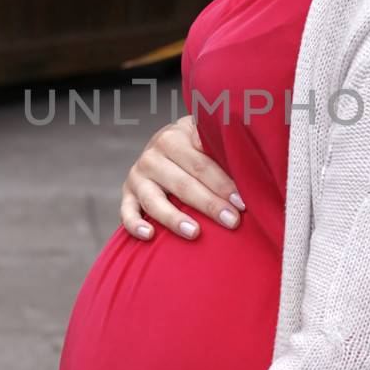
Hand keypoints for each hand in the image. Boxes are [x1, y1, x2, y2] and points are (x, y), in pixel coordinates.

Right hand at [120, 113, 245, 241]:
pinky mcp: (127, 195)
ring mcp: (137, 177)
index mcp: (174, 138)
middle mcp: (152, 156)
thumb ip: (213, 140)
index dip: (223, 184)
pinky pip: (127, 213)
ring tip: (195, 233)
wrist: (166, 145)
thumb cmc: (196, 146)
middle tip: (232, 222)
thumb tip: (219, 148)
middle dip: (210, 204)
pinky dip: (135, 224)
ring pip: (155, 201)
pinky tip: (149, 235)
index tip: (242, 203)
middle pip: (183, 184)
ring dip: (174, 218)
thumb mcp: (204, 134)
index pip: (201, 165)